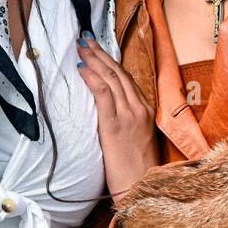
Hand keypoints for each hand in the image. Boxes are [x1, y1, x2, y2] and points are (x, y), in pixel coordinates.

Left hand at [75, 30, 159, 197]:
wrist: (141, 189)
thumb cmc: (136, 171)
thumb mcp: (136, 141)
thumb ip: (127, 121)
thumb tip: (108, 110)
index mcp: (147, 111)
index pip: (127, 79)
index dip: (111, 62)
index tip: (98, 49)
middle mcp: (140, 109)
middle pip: (119, 73)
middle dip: (101, 54)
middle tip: (85, 38)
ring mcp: (130, 115)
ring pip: (111, 78)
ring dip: (94, 60)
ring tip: (80, 47)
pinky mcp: (116, 125)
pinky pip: (103, 93)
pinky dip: (92, 77)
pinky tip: (81, 68)